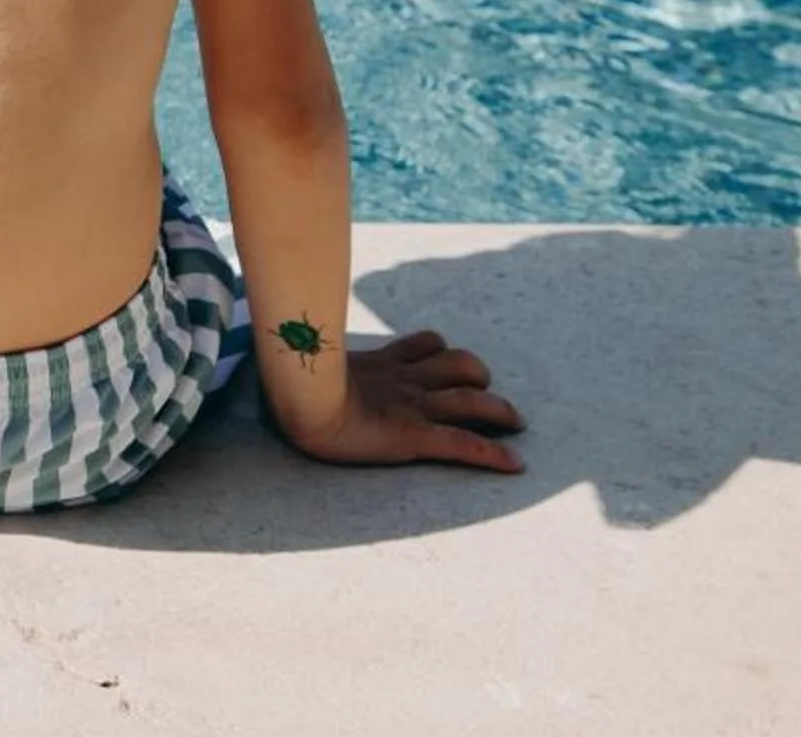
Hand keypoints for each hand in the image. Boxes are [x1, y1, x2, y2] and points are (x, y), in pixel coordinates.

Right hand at [276, 329, 526, 472]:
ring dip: (498, 408)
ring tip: (512, 420)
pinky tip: (515, 464)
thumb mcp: (304, 359)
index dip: (441, 350)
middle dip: (478, 374)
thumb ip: (310, 350)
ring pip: (470, 399)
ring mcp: (412, 407)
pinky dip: (493, 455)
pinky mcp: (415, 435)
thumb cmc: (293, 382)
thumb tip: (285, 335)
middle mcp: (405, 381)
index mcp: (381, 364)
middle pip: (458, 364)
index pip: (424, 344)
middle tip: (485, 391)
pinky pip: (463, 444)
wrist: (298, 403)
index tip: (448, 358)